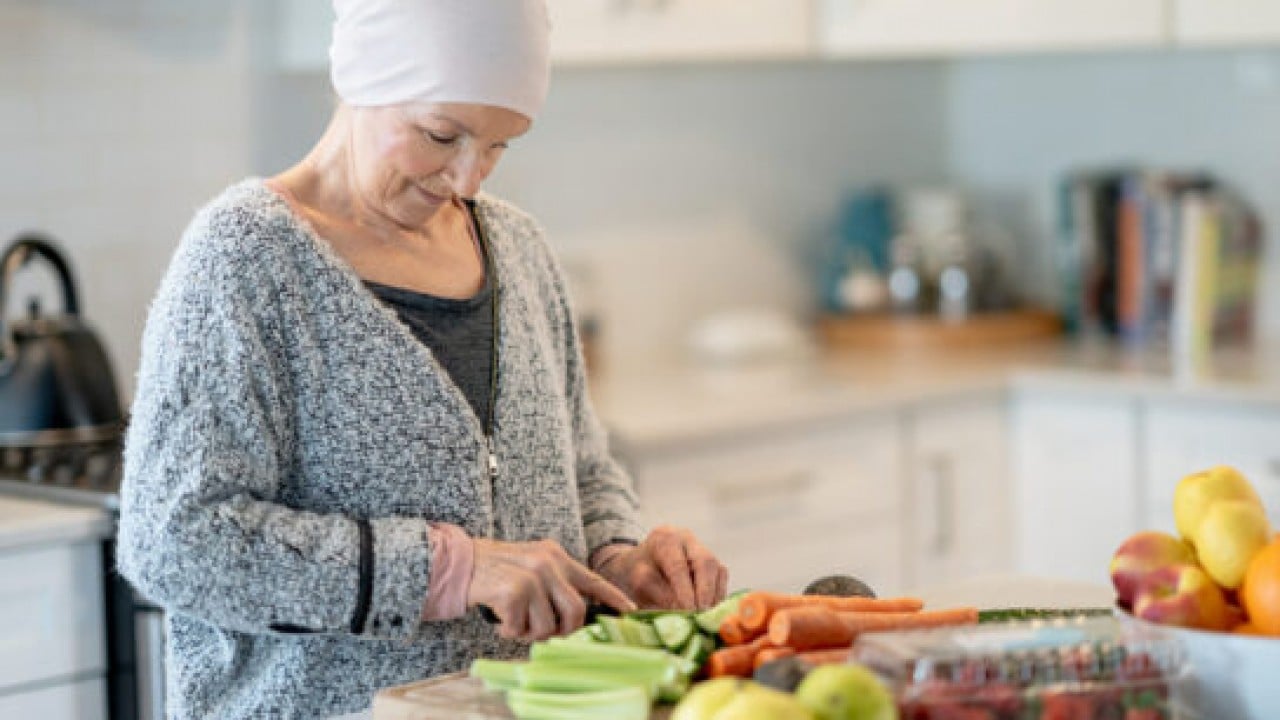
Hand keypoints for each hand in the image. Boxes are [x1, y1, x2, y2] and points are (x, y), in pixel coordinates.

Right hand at [467, 538, 634, 640]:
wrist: (461, 562)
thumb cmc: (498, 570)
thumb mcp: (533, 565)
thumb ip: (556, 582)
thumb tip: (576, 616)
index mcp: (556, 556)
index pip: (593, 580)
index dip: (614, 598)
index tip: (631, 611)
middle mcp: (547, 563)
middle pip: (576, 611)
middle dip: (563, 630)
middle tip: (543, 632)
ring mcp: (531, 576)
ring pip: (546, 625)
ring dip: (529, 633)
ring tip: (515, 622)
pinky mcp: (512, 591)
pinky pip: (520, 628)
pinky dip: (509, 632)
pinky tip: (501, 621)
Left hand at [595, 525, 727, 610]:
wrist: (640, 563)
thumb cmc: (637, 573)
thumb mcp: (639, 582)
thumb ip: (658, 593)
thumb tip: (682, 609)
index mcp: (664, 539)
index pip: (678, 565)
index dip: (685, 590)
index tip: (688, 610)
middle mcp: (686, 538)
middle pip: (705, 562)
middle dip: (705, 591)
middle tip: (701, 614)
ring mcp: (702, 547)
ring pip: (717, 569)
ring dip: (713, 595)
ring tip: (706, 617)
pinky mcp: (712, 561)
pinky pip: (721, 577)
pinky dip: (717, 595)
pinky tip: (709, 611)